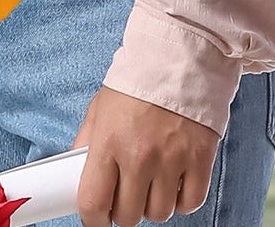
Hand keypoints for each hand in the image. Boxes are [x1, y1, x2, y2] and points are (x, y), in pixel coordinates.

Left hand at [72, 86, 219, 225]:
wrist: (176, 63)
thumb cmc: (134, 86)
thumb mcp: (99, 109)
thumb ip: (87, 141)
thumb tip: (76, 170)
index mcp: (108, 142)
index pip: (93, 201)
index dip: (92, 219)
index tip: (95, 218)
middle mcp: (138, 157)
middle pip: (128, 215)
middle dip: (123, 211)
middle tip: (124, 195)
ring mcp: (171, 162)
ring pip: (159, 214)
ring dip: (152, 205)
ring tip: (149, 183)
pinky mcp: (199, 163)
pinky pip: (189, 204)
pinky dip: (180, 201)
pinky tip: (172, 183)